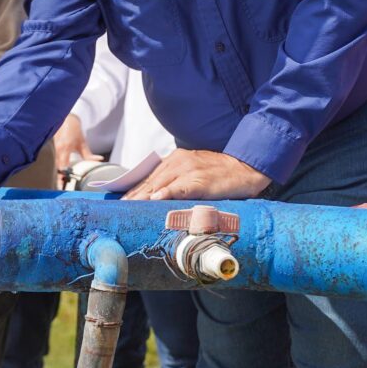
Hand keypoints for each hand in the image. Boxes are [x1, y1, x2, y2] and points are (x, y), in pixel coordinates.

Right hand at [52, 114, 102, 183]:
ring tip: (56, 183)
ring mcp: (51, 147)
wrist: (66, 118)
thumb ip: (89, 155)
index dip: (62, 177)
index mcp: (65, 148)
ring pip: (51, 164)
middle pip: (54, 168)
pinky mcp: (48, 146)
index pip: (62, 167)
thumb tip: (99, 161)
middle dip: (56, 179)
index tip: (63, 186)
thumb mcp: (82, 143)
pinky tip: (52, 173)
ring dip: (54, 173)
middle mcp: (57, 149)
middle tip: (59, 188)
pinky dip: (51, 166)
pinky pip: (49, 159)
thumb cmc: (74, 130)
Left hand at [122, 149, 270, 201]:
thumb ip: (176, 180)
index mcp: (176, 159)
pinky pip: (181, 186)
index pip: (150, 175)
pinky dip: (168, 192)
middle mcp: (179, 161)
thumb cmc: (220, 175)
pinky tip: (156, 199)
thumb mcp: (194, 172)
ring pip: (161, 182)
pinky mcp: (201, 179)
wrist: (247, 168)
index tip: (120, 200)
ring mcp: (190, 169)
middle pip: (151, 180)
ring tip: (130, 206)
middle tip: (119, 208)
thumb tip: (157, 197)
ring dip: (143, 195)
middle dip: (134, 194)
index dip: (134, 188)